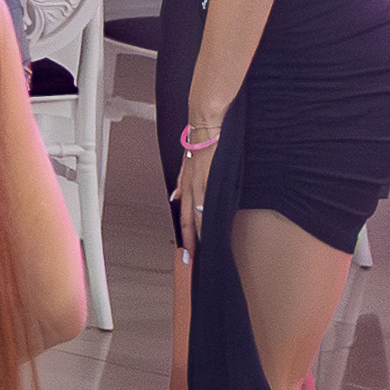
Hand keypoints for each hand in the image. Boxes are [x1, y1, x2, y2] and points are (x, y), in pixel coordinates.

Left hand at [169, 112, 223, 251]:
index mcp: (187, 186)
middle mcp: (192, 188)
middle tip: (192, 262)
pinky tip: (213, 231)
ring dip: (200, 236)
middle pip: (190, 223)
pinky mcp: (212, 180)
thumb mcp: (186, 165)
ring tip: (202, 253)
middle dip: (191, 244)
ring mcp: (202, 185)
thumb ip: (182, 182)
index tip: (186, 252)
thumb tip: (176, 197)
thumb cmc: (202, 143)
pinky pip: (210, 204)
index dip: (185, 237)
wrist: (208, 126)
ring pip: (199, 217)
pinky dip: (210, 219)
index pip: (184, 218)